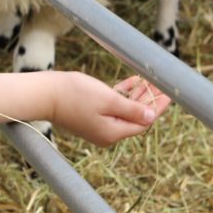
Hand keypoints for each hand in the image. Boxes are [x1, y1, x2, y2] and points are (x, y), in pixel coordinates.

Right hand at [49, 72, 171, 146]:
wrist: (43, 94)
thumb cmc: (74, 94)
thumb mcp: (108, 99)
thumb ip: (131, 109)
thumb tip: (151, 117)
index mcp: (113, 133)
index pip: (144, 121)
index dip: (157, 106)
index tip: (169, 91)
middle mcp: (107, 133)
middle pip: (135, 117)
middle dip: (149, 99)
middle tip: (160, 82)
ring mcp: (97, 126)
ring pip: (124, 111)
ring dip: (136, 96)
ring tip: (146, 79)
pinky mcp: (89, 117)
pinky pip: (112, 109)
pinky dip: (121, 97)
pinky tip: (127, 84)